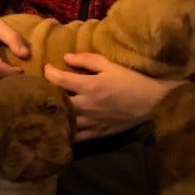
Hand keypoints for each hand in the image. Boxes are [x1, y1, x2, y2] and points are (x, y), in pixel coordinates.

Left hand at [44, 53, 183, 140]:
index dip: (48, 72)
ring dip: (54, 114)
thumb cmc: (132, 80)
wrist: (152, 103)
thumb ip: (87, 60)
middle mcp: (87, 106)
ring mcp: (90, 122)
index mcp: (90, 86)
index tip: (46, 68)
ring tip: (48, 108)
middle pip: (57, 102)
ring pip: (63, 121)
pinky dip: (65, 132)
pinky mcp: (96, 134)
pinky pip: (75, 137)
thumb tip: (66, 57)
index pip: (59, 79)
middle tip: (42, 88)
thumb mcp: (111, 65)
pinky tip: (60, 127)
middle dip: (47, 94)